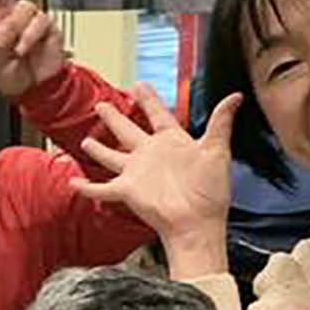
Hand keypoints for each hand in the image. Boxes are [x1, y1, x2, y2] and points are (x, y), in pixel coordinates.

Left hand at [0, 0, 65, 100]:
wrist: (36, 90)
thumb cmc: (11, 78)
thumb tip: (4, 30)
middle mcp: (8, 16)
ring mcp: (28, 19)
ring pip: (22, 7)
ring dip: (16, 30)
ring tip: (15, 50)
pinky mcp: (46, 25)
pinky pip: (38, 23)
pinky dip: (30, 39)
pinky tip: (27, 50)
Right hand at [76, 84, 242, 277]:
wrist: (197, 224)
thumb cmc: (210, 192)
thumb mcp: (216, 151)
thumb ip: (221, 122)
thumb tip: (236, 96)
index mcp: (173, 143)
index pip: (158, 114)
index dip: (148, 99)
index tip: (139, 85)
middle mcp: (152, 155)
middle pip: (128, 130)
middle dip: (115, 117)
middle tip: (101, 105)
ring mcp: (137, 173)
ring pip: (111, 156)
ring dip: (98, 149)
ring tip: (86, 141)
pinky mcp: (127, 191)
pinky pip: (102, 188)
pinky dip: (86, 187)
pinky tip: (73, 182)